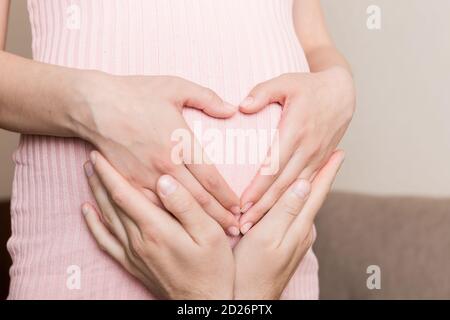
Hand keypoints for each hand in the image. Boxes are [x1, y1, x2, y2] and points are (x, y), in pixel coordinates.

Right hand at [76, 73, 239, 234]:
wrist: (94, 103)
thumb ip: (207, 98)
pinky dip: (166, 219)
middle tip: (235, 229)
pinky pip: (149, 207)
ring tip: (213, 233)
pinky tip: (178, 227)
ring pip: (175, 208)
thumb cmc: (135, 93)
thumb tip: (232, 110)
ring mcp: (145, 177)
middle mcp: (165, 165)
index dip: (228, 196)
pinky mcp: (127, 183)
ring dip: (195, 222)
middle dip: (219, 216)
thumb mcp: (175, 87)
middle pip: (198, 199)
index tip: (239, 207)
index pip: (211, 178)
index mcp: (180, 143)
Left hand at [82, 152, 233, 299]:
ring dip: (95, 194)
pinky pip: (105, 241)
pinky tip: (88, 213)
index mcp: (156, 228)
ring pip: (106, 218)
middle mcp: (138, 240)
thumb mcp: (209, 234)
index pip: (124, 194)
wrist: (203, 302)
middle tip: (91, 157)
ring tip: (89, 176)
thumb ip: (186, 206)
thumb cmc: (212, 267)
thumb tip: (164, 181)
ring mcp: (132, 253)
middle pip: (111, 203)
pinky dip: (93, 225)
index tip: (99, 154)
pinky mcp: (131, 264)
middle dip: (99, 178)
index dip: (109, 173)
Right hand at [234, 151, 344, 298]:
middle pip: (314, 197)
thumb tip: (304, 183)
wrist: (249, 299)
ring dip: (311, 186)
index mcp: (299, 226)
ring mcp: (296, 240)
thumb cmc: (251, 270)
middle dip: (323, 175)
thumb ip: (285, 210)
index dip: (328, 171)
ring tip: (316, 170)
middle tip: (331, 155)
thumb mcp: (266, 237)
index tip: (339, 153)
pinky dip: (297, 200)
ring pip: (305, 206)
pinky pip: (296, 215)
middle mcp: (303, 232)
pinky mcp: (286, 245)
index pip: (317, 193)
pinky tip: (294, 198)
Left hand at [238, 66, 354, 232]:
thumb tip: (241, 106)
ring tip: (257, 226)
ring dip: (276, 209)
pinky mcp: (321, 161)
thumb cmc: (309, 86)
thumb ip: (262, 92)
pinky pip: (306, 185)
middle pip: (283, 186)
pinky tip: (279, 213)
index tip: (242, 204)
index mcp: (295, 131)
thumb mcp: (285, 81)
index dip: (257, 188)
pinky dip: (292, 201)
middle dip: (263, 208)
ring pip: (295, 190)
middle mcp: (307, 149)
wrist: (342, 91)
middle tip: (244, 226)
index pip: (273, 167)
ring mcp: (316, 157)